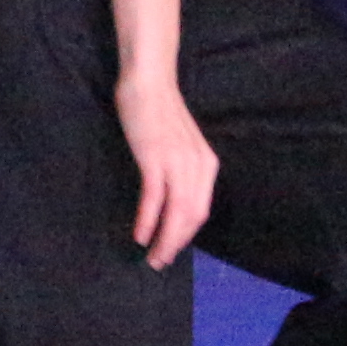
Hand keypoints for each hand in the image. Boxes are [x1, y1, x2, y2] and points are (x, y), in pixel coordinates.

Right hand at [116, 68, 219, 267]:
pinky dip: (148, 220)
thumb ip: (180, 169)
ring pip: (176, 213)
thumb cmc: (158, 111)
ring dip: (164, 240)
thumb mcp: (179, 145)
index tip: (171, 250)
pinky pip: (154, 198)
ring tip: (152, 257)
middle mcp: (198, 166)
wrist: (148, 82)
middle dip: (176, 244)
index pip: (200, 210)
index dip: (185, 235)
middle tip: (160, 262)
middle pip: (191, 217)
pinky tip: (140, 235)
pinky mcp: (155, 158)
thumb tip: (170, 199)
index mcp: (207, 164)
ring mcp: (178, 163)